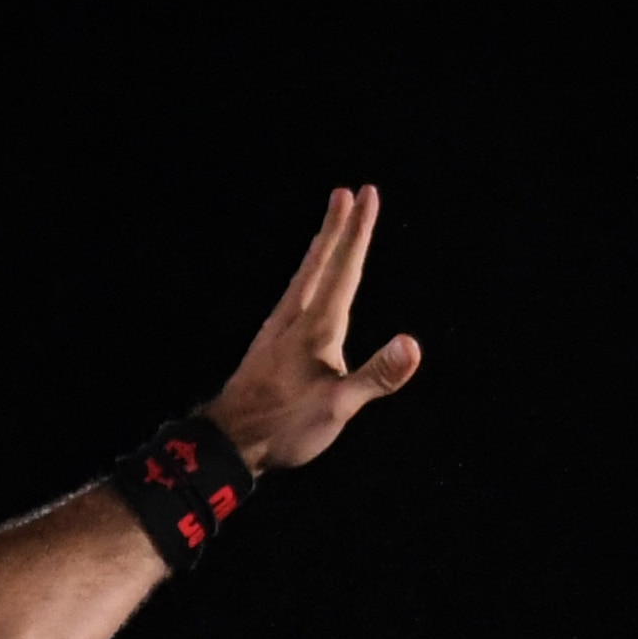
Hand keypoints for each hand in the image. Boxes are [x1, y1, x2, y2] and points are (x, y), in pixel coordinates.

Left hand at [207, 186, 420, 477]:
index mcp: (317, 328)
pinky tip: (299, 291)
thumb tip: (411, 346)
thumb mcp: (337, 407)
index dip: (358, 231)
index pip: (344, 269)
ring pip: (300, 280)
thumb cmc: (282, 428)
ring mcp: (275, 334)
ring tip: (325, 231)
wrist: (225, 445)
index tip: (368, 193)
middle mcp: (294, 321)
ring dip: (316, 251)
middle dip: (335, 229)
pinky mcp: (264, 350)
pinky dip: (301, 281)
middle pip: (317, 264)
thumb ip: (376, 376)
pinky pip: (289, 300)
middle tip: (344, 193)